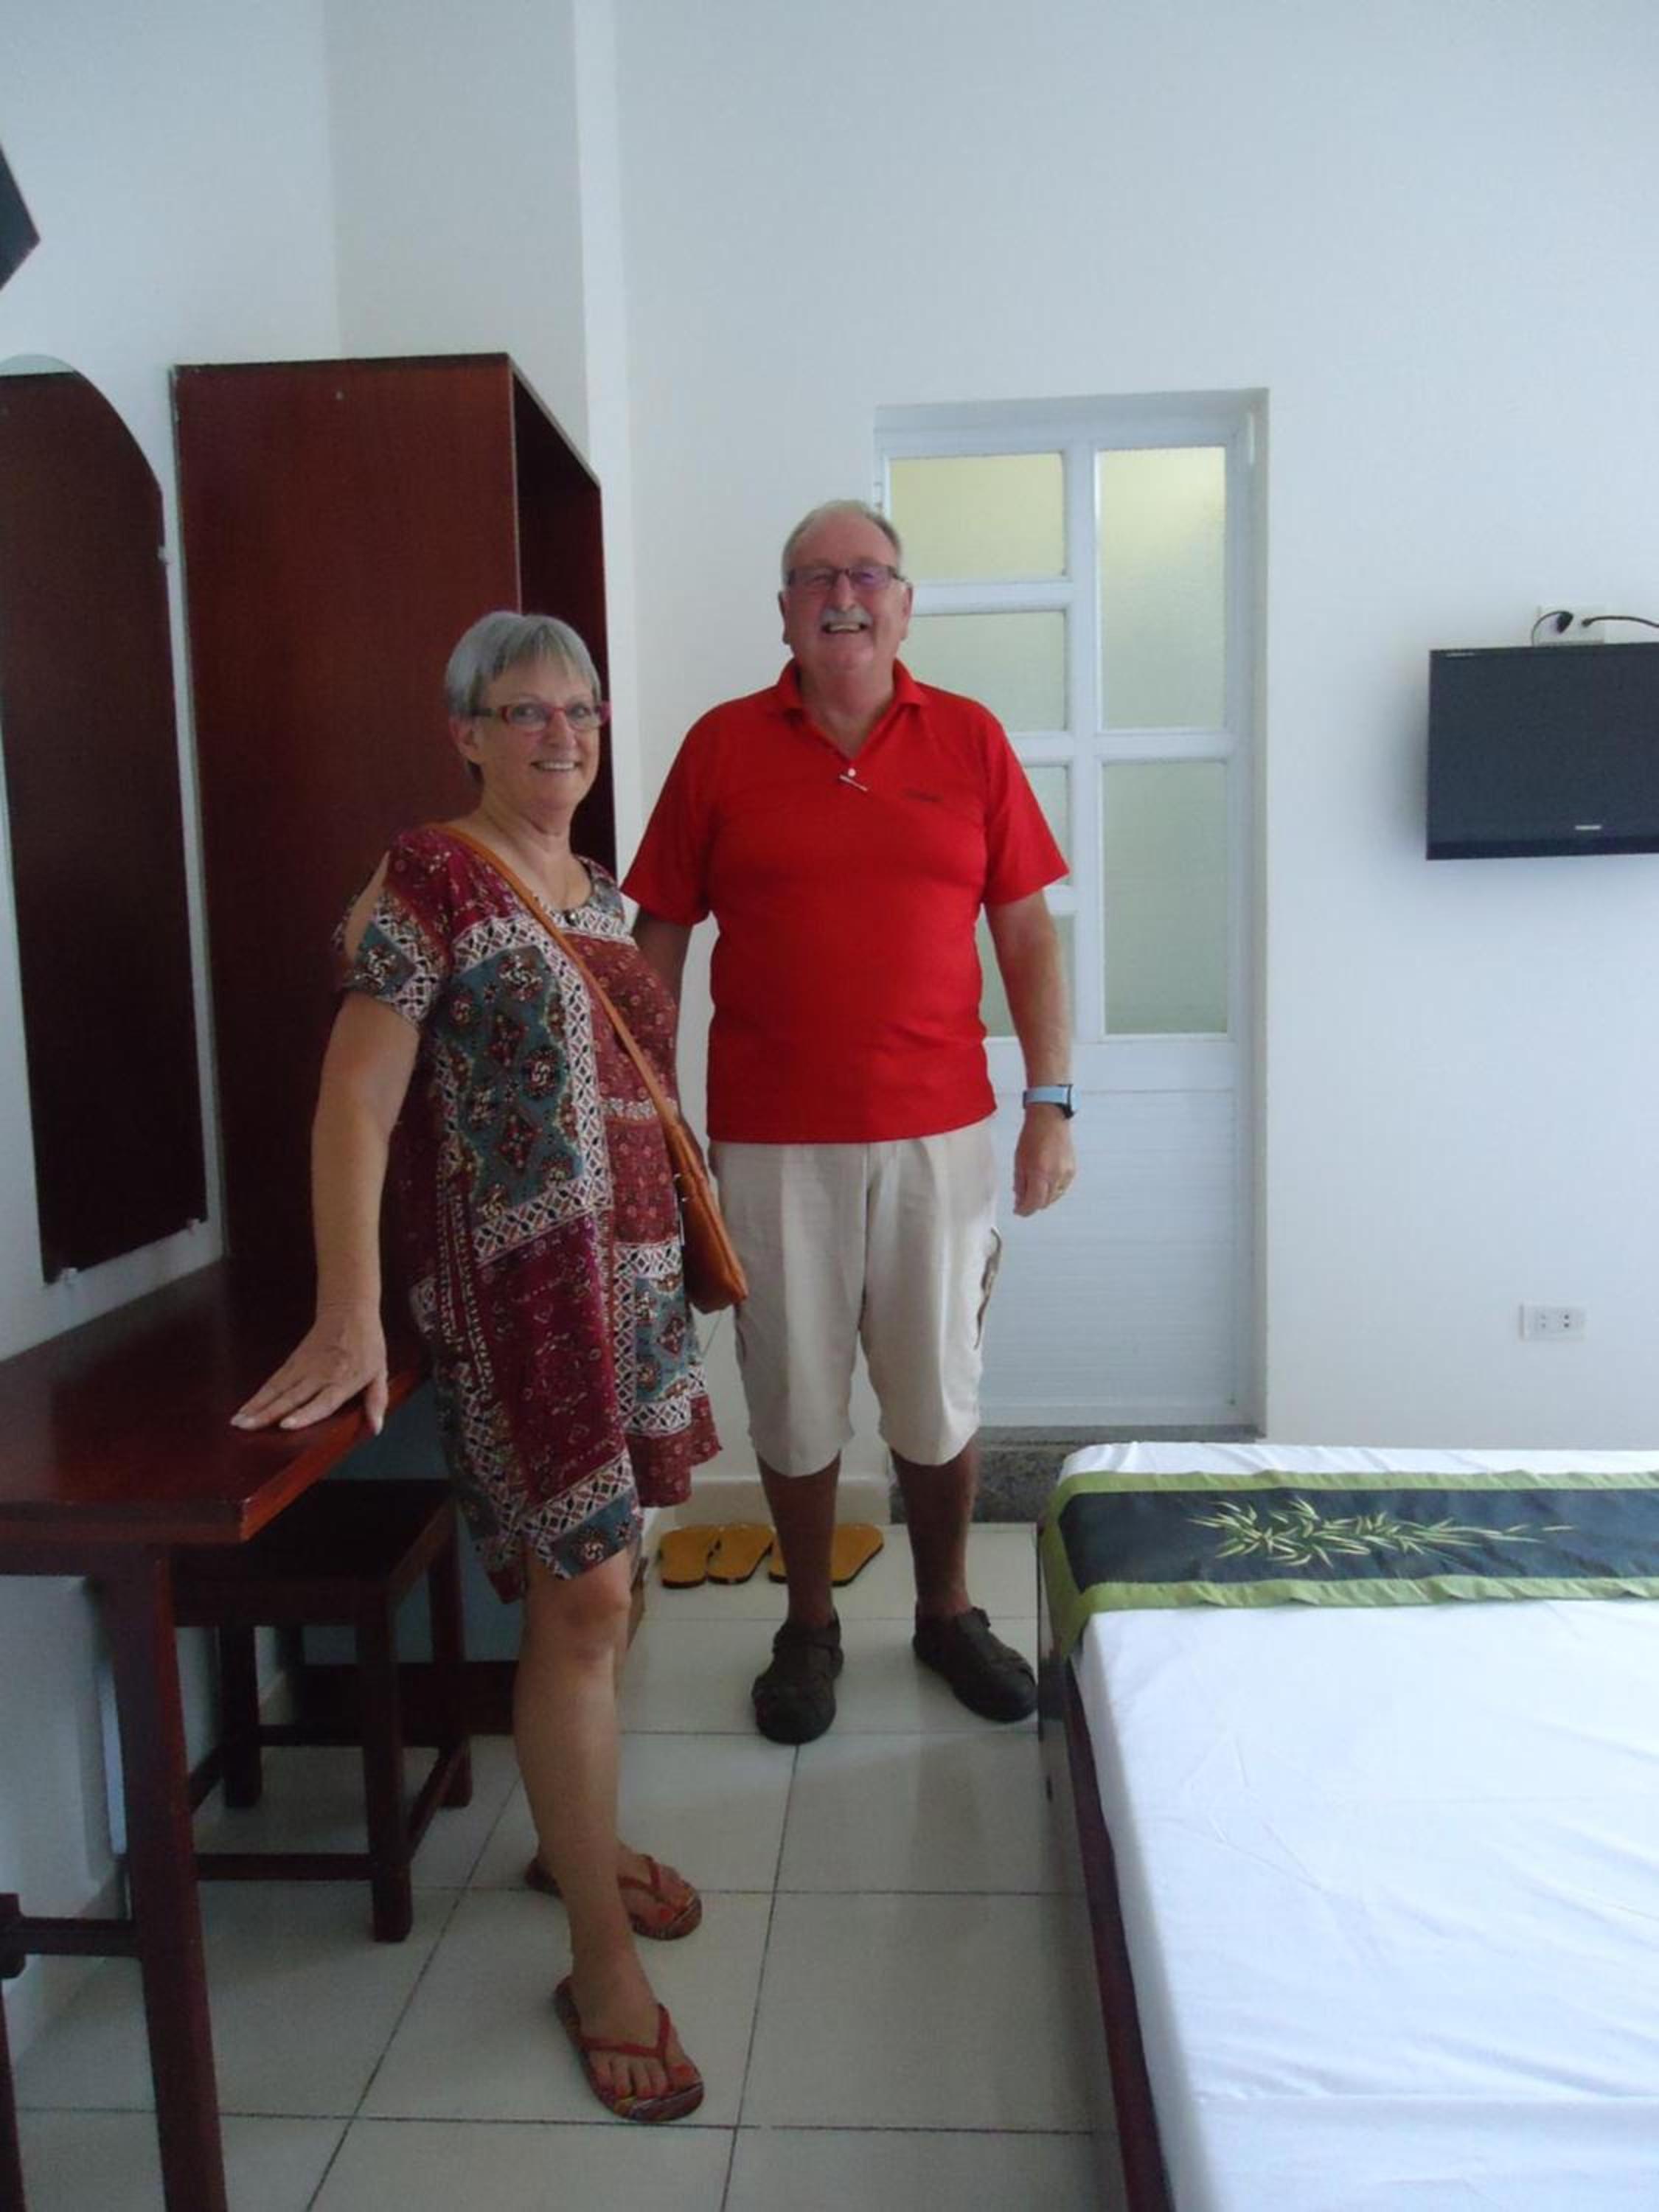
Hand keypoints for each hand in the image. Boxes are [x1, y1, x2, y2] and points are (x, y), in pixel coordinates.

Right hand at [231, 1303, 388, 1433]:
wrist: (349, 1310)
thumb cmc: (367, 1343)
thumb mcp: (380, 1371)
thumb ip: (377, 1400)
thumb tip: (376, 1427)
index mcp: (345, 1379)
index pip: (323, 1401)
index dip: (305, 1414)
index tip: (286, 1424)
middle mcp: (321, 1375)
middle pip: (292, 1397)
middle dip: (268, 1413)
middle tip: (248, 1427)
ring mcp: (305, 1367)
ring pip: (277, 1389)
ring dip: (257, 1406)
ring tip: (239, 1421)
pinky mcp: (294, 1361)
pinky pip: (274, 1380)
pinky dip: (259, 1394)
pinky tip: (246, 1407)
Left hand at [1012, 1109, 1076, 1217]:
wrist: (1049, 1120)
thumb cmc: (1033, 1134)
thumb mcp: (1019, 1161)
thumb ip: (1020, 1184)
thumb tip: (1020, 1200)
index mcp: (1040, 1173)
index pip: (1034, 1203)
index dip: (1025, 1210)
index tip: (1019, 1211)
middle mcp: (1055, 1175)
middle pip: (1044, 1203)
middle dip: (1033, 1204)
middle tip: (1023, 1201)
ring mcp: (1065, 1174)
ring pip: (1053, 1197)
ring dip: (1043, 1197)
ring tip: (1034, 1188)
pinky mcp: (1072, 1171)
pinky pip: (1061, 1188)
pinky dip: (1052, 1189)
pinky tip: (1045, 1182)